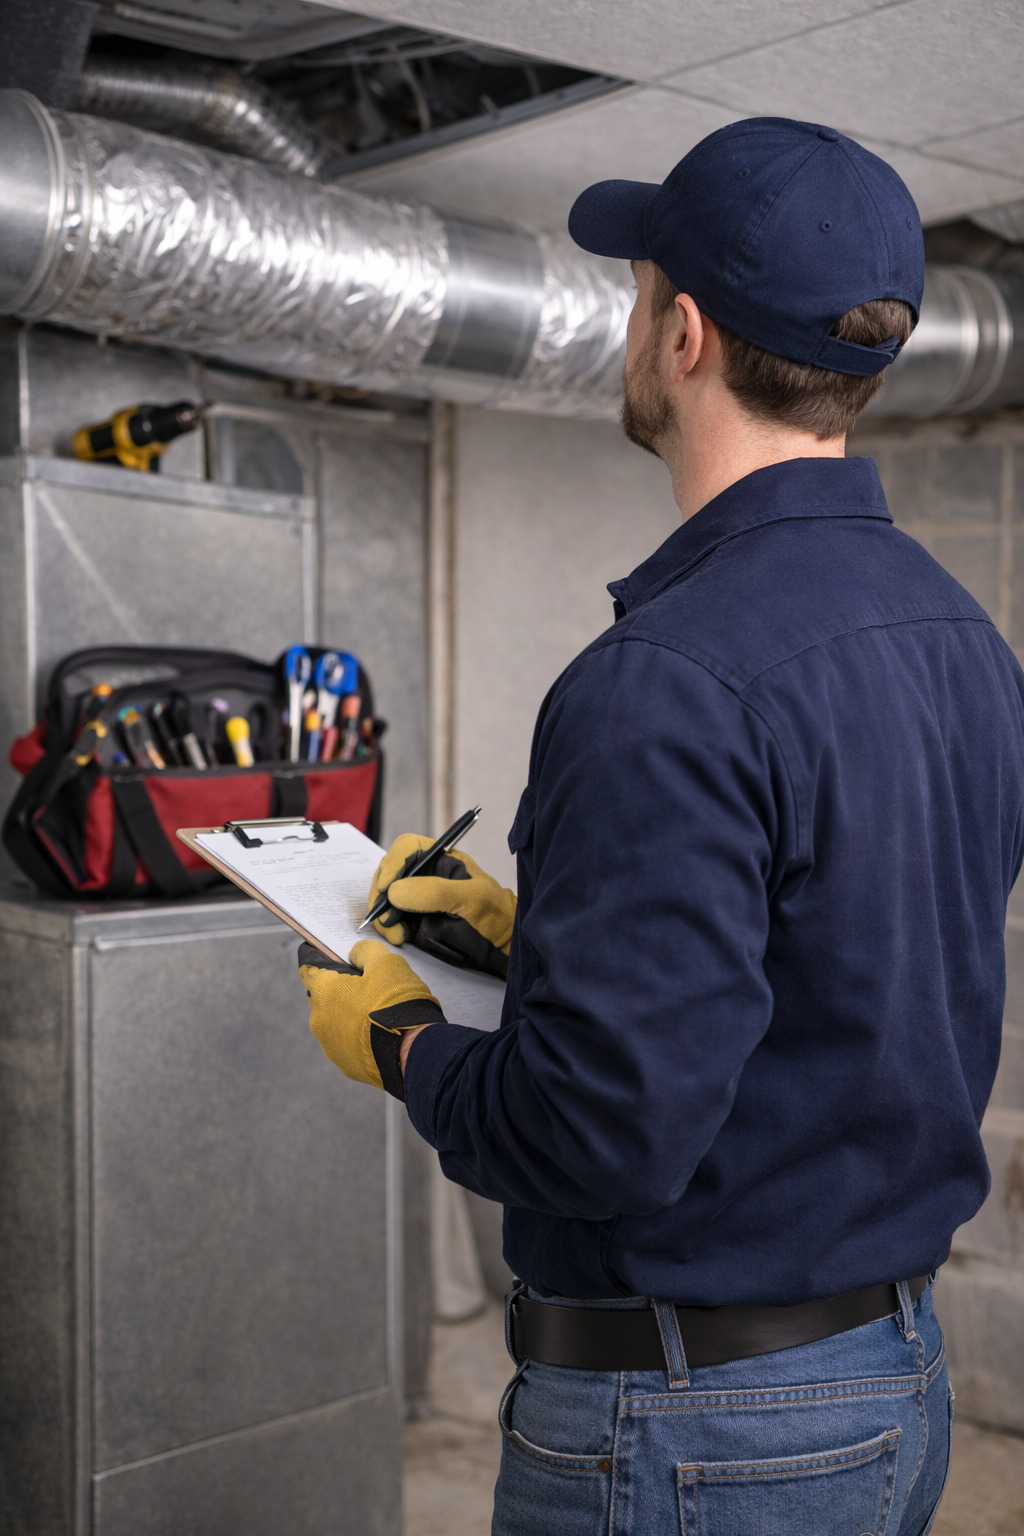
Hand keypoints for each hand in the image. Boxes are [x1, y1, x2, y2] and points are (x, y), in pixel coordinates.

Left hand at [298, 939, 445, 1098]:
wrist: (412, 1051)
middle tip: (365, 986)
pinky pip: (347, 1044)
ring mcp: (330, 1045)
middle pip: (323, 998)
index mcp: (323, 991)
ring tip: (376, 1012)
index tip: (333, 960)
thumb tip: (354, 953)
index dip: (320, 961)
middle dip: (339, 991)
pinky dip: (358, 1037)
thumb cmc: (396, 1003)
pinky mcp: (345, 1064)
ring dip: (349, 1015)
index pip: (308, 969)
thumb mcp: (386, 963)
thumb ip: (365, 951)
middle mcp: (319, 1019)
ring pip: (334, 1023)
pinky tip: (379, 1033)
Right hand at [367, 833, 516, 978]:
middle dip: (382, 893)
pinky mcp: (414, 922)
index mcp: (440, 860)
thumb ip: (436, 892)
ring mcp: (417, 900)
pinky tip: (400, 938)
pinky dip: (389, 929)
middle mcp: (425, 877)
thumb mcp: (472, 899)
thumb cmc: (497, 915)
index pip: (408, 848)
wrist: (505, 947)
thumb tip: (395, 891)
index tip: (385, 886)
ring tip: (396, 934)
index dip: (392, 862)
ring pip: (386, 899)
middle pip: (389, 873)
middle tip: (385, 915)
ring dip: (383, 915)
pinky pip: (391, 921)